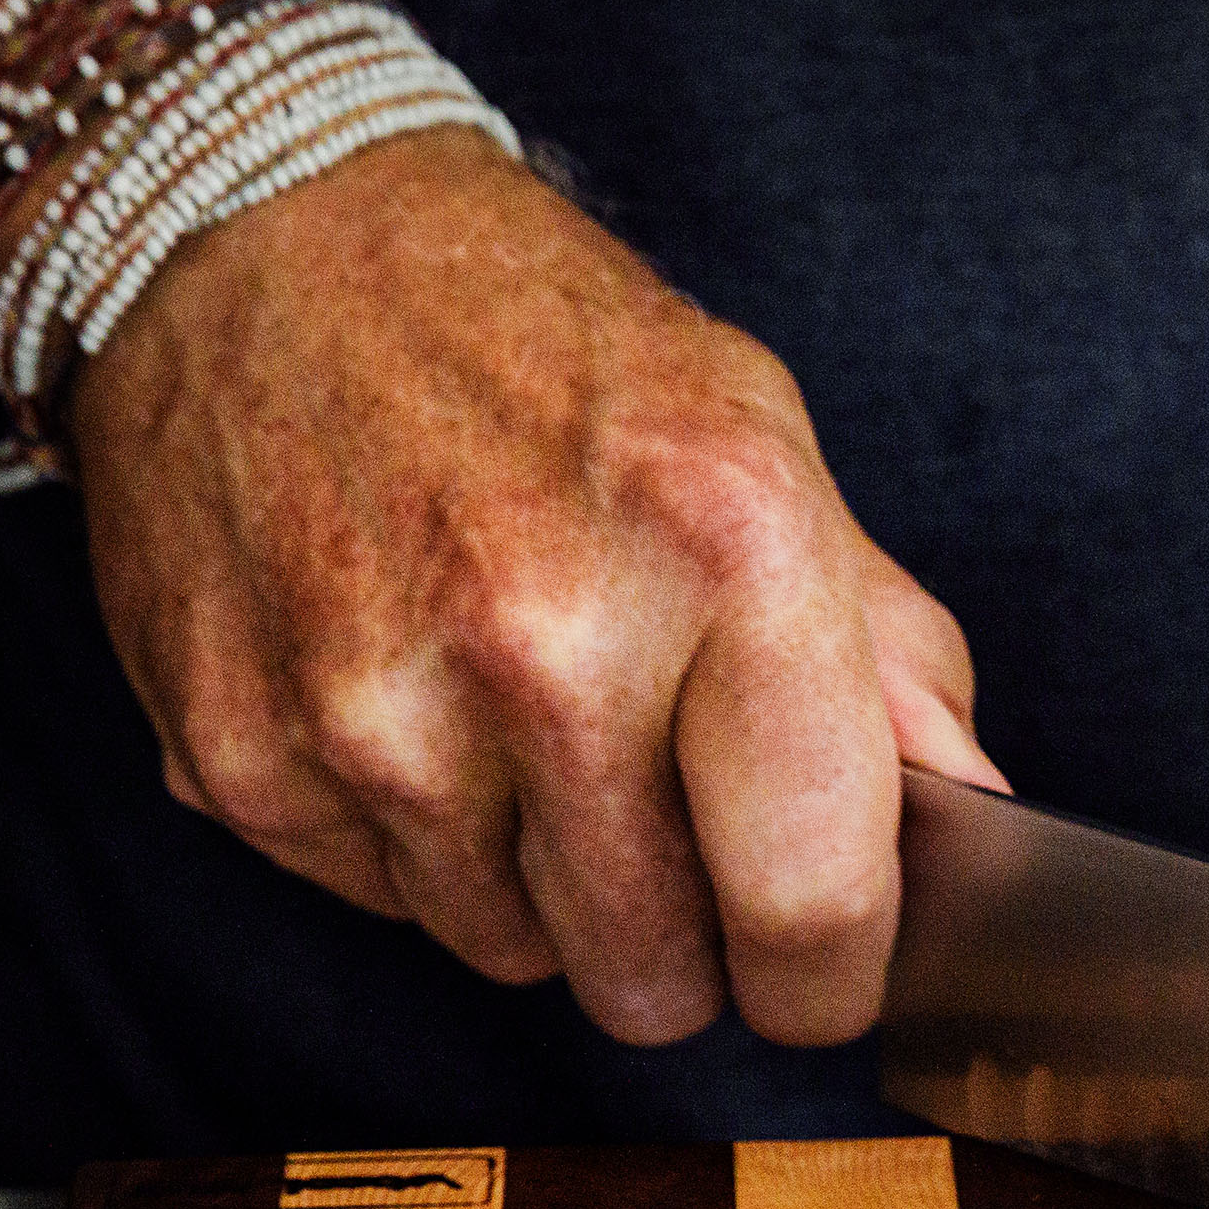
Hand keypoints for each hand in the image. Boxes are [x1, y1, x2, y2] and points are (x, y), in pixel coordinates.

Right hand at [70, 129, 999, 1047]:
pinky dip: (410, 840)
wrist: (261, 232)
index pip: (810, 899)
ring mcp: (375, 709)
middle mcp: (544, 639)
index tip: (818, 971)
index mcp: (723, 543)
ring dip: (536, 883)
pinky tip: (403, 696)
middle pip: (654, 976)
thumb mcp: (763, 441)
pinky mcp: (237, 756)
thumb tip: (971, 820)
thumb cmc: (539, 348)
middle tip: (654, 812)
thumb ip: (889, 653)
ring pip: (516, 956)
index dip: (826, 977)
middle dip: (677, 934)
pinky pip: (385, 906)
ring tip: (511, 718)